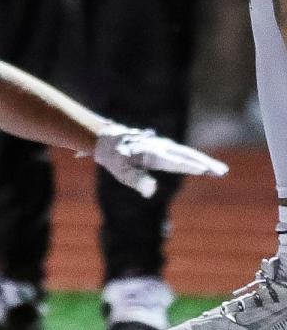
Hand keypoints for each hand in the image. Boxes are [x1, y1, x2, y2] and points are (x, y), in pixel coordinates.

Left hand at [94, 123, 227, 198]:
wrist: (108, 138)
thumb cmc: (114, 157)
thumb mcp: (120, 170)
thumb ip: (136, 180)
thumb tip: (151, 191)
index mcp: (152, 153)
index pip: (175, 161)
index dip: (191, 166)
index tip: (206, 170)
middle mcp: (160, 147)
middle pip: (187, 154)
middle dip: (205, 163)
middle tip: (223, 172)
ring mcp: (163, 146)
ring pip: (187, 153)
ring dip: (204, 160)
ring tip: (221, 170)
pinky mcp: (163, 148)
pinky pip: (183, 153)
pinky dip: (196, 158)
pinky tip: (205, 165)